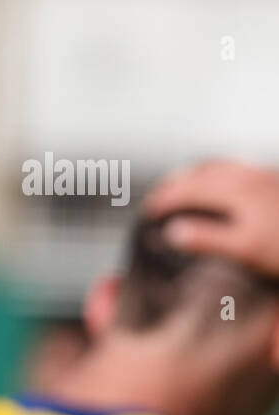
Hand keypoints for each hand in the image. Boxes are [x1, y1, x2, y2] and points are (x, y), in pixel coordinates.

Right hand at [143, 161, 278, 277]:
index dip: (164, 200)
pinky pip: (242, 167)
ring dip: (198, 172)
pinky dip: (222, 171)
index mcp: (237, 192)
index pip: (189, 190)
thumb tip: (172, 231)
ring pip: (224, 165)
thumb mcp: (247, 249)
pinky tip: (226, 180)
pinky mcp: (277, 182)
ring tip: (184, 182)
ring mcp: (266, 177)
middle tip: (158, 197)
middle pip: (203, 172)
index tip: (147, 213)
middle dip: (176, 183)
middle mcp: (250, 178)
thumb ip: (208, 239)